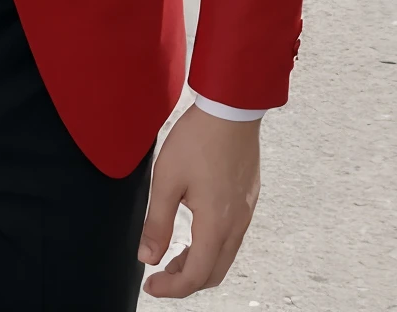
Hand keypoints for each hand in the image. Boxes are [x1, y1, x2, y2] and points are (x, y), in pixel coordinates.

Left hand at [138, 105, 260, 297]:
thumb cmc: (198, 139)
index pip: (195, 276)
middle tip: (161, 275)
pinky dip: (212, 246)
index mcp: (215, 225)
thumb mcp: (166, 180)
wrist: (230, 109)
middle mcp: (236, 225)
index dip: (171, 288)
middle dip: (186, 281)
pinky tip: (195, 229)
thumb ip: (157, 223)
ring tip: (174, 253)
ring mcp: (246, 212)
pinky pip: (232, 237)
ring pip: (225, 256)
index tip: (151, 285)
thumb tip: (147, 257)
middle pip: (214, 273)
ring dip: (200, 264)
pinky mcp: (248, 199)